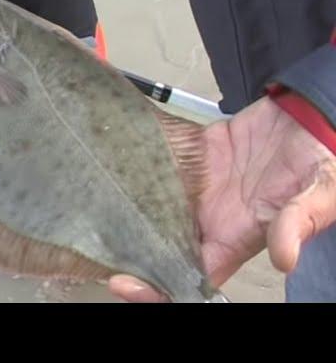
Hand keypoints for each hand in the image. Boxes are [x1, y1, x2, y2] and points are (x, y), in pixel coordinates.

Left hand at [108, 96, 335, 301]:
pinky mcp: (196, 157)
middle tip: (91, 243)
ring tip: (93, 206)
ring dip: (128, 209)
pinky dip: (140, 166)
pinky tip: (114, 163)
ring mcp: (200, 188)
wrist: (315, 115)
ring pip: (156, 207)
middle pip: (161, 244)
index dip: (159, 287)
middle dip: (129, 249)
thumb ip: (298, 222)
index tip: (124, 284)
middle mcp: (211, 217)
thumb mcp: (319, 194)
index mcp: (237, 236)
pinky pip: (163, 166)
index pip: (194, 275)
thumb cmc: (324, 160)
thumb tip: (283, 258)